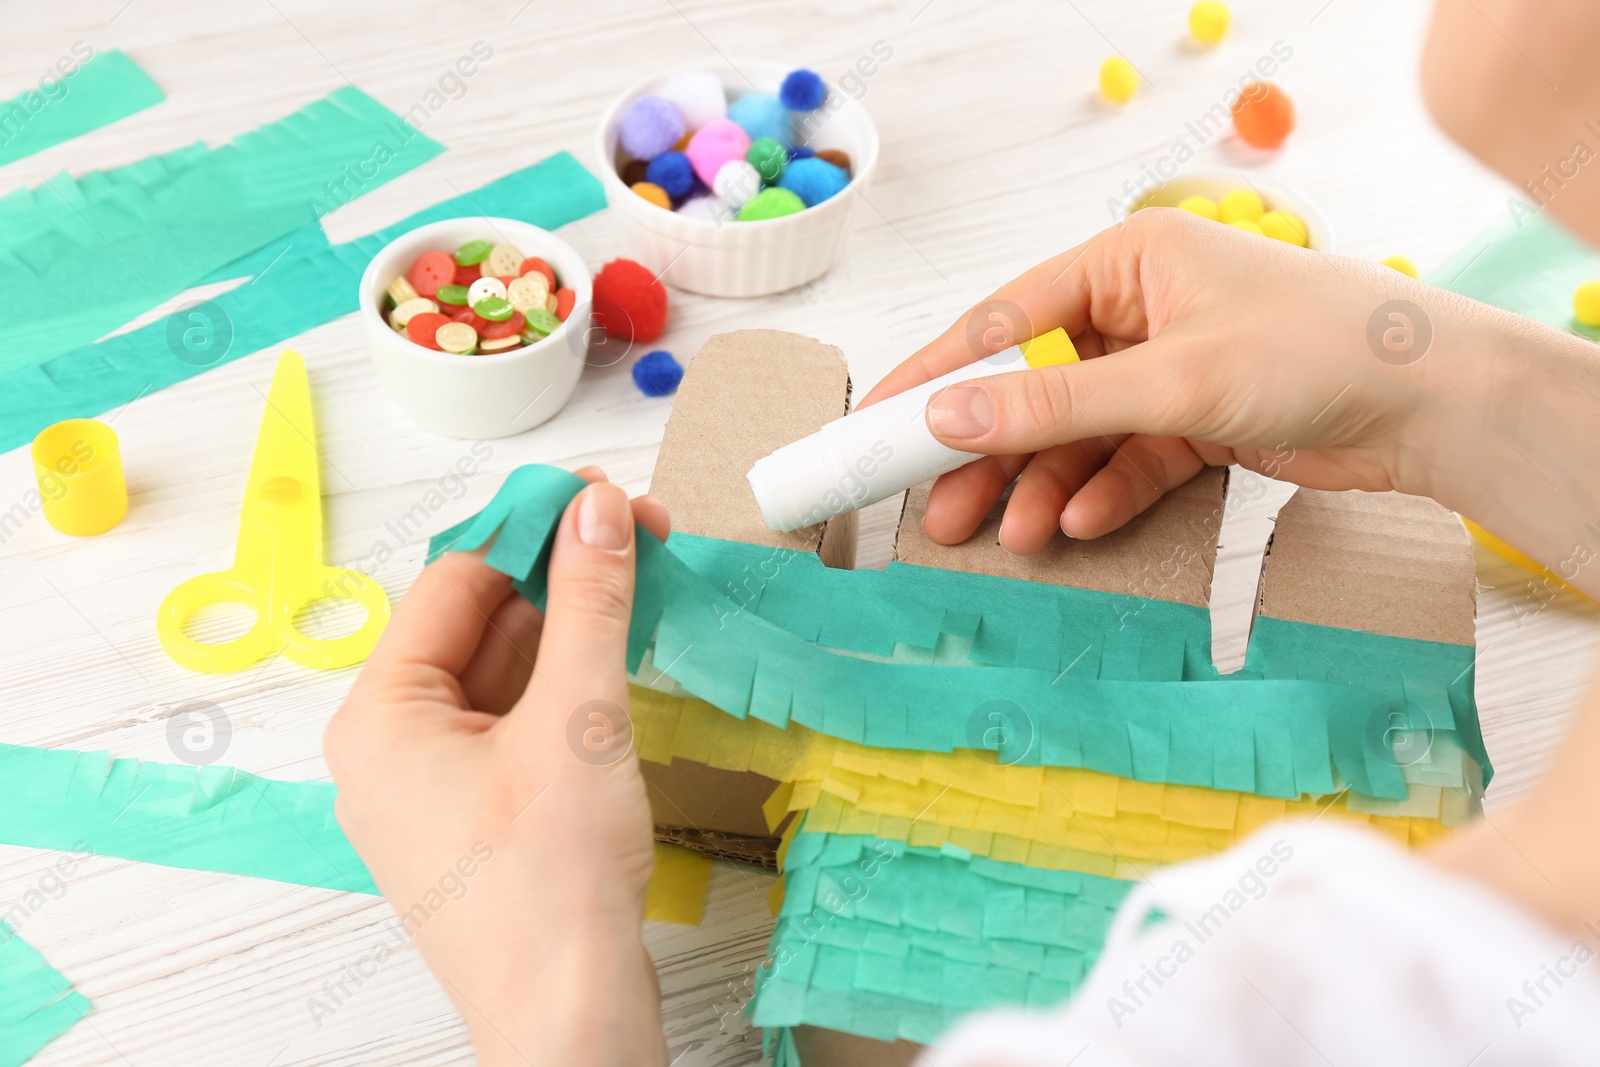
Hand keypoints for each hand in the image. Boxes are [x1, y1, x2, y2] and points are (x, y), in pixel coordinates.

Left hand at [325, 468, 669, 1066]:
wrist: (570, 1018)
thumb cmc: (553, 884)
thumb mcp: (577, 721)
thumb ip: (590, 605)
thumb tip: (599, 513)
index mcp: (381, 716)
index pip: (453, 580)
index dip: (530, 525)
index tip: (599, 492)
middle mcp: (391, 746)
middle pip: (475, 623)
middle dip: (557, 574)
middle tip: (636, 532)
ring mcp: (432, 787)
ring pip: (499, 673)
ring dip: (568, 625)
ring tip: (639, 579)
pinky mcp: (476, 818)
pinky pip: (513, 723)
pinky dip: (564, 683)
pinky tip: (617, 650)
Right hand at [862, 208, 1585, 560]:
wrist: (1432, 405)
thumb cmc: (1319, 350)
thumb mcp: (1172, 380)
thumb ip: (1054, 406)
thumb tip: (945, 420)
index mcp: (1126, 262)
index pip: (1003, 320)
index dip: (934, 374)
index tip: (875, 420)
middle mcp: (1139, 310)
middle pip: (1033, 387)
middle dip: (986, 452)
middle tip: (935, 508)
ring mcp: (1165, 370)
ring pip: (1076, 435)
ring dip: (1041, 485)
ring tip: (1008, 536)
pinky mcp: (1193, 424)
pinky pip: (1125, 461)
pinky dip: (1102, 493)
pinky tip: (1078, 524)